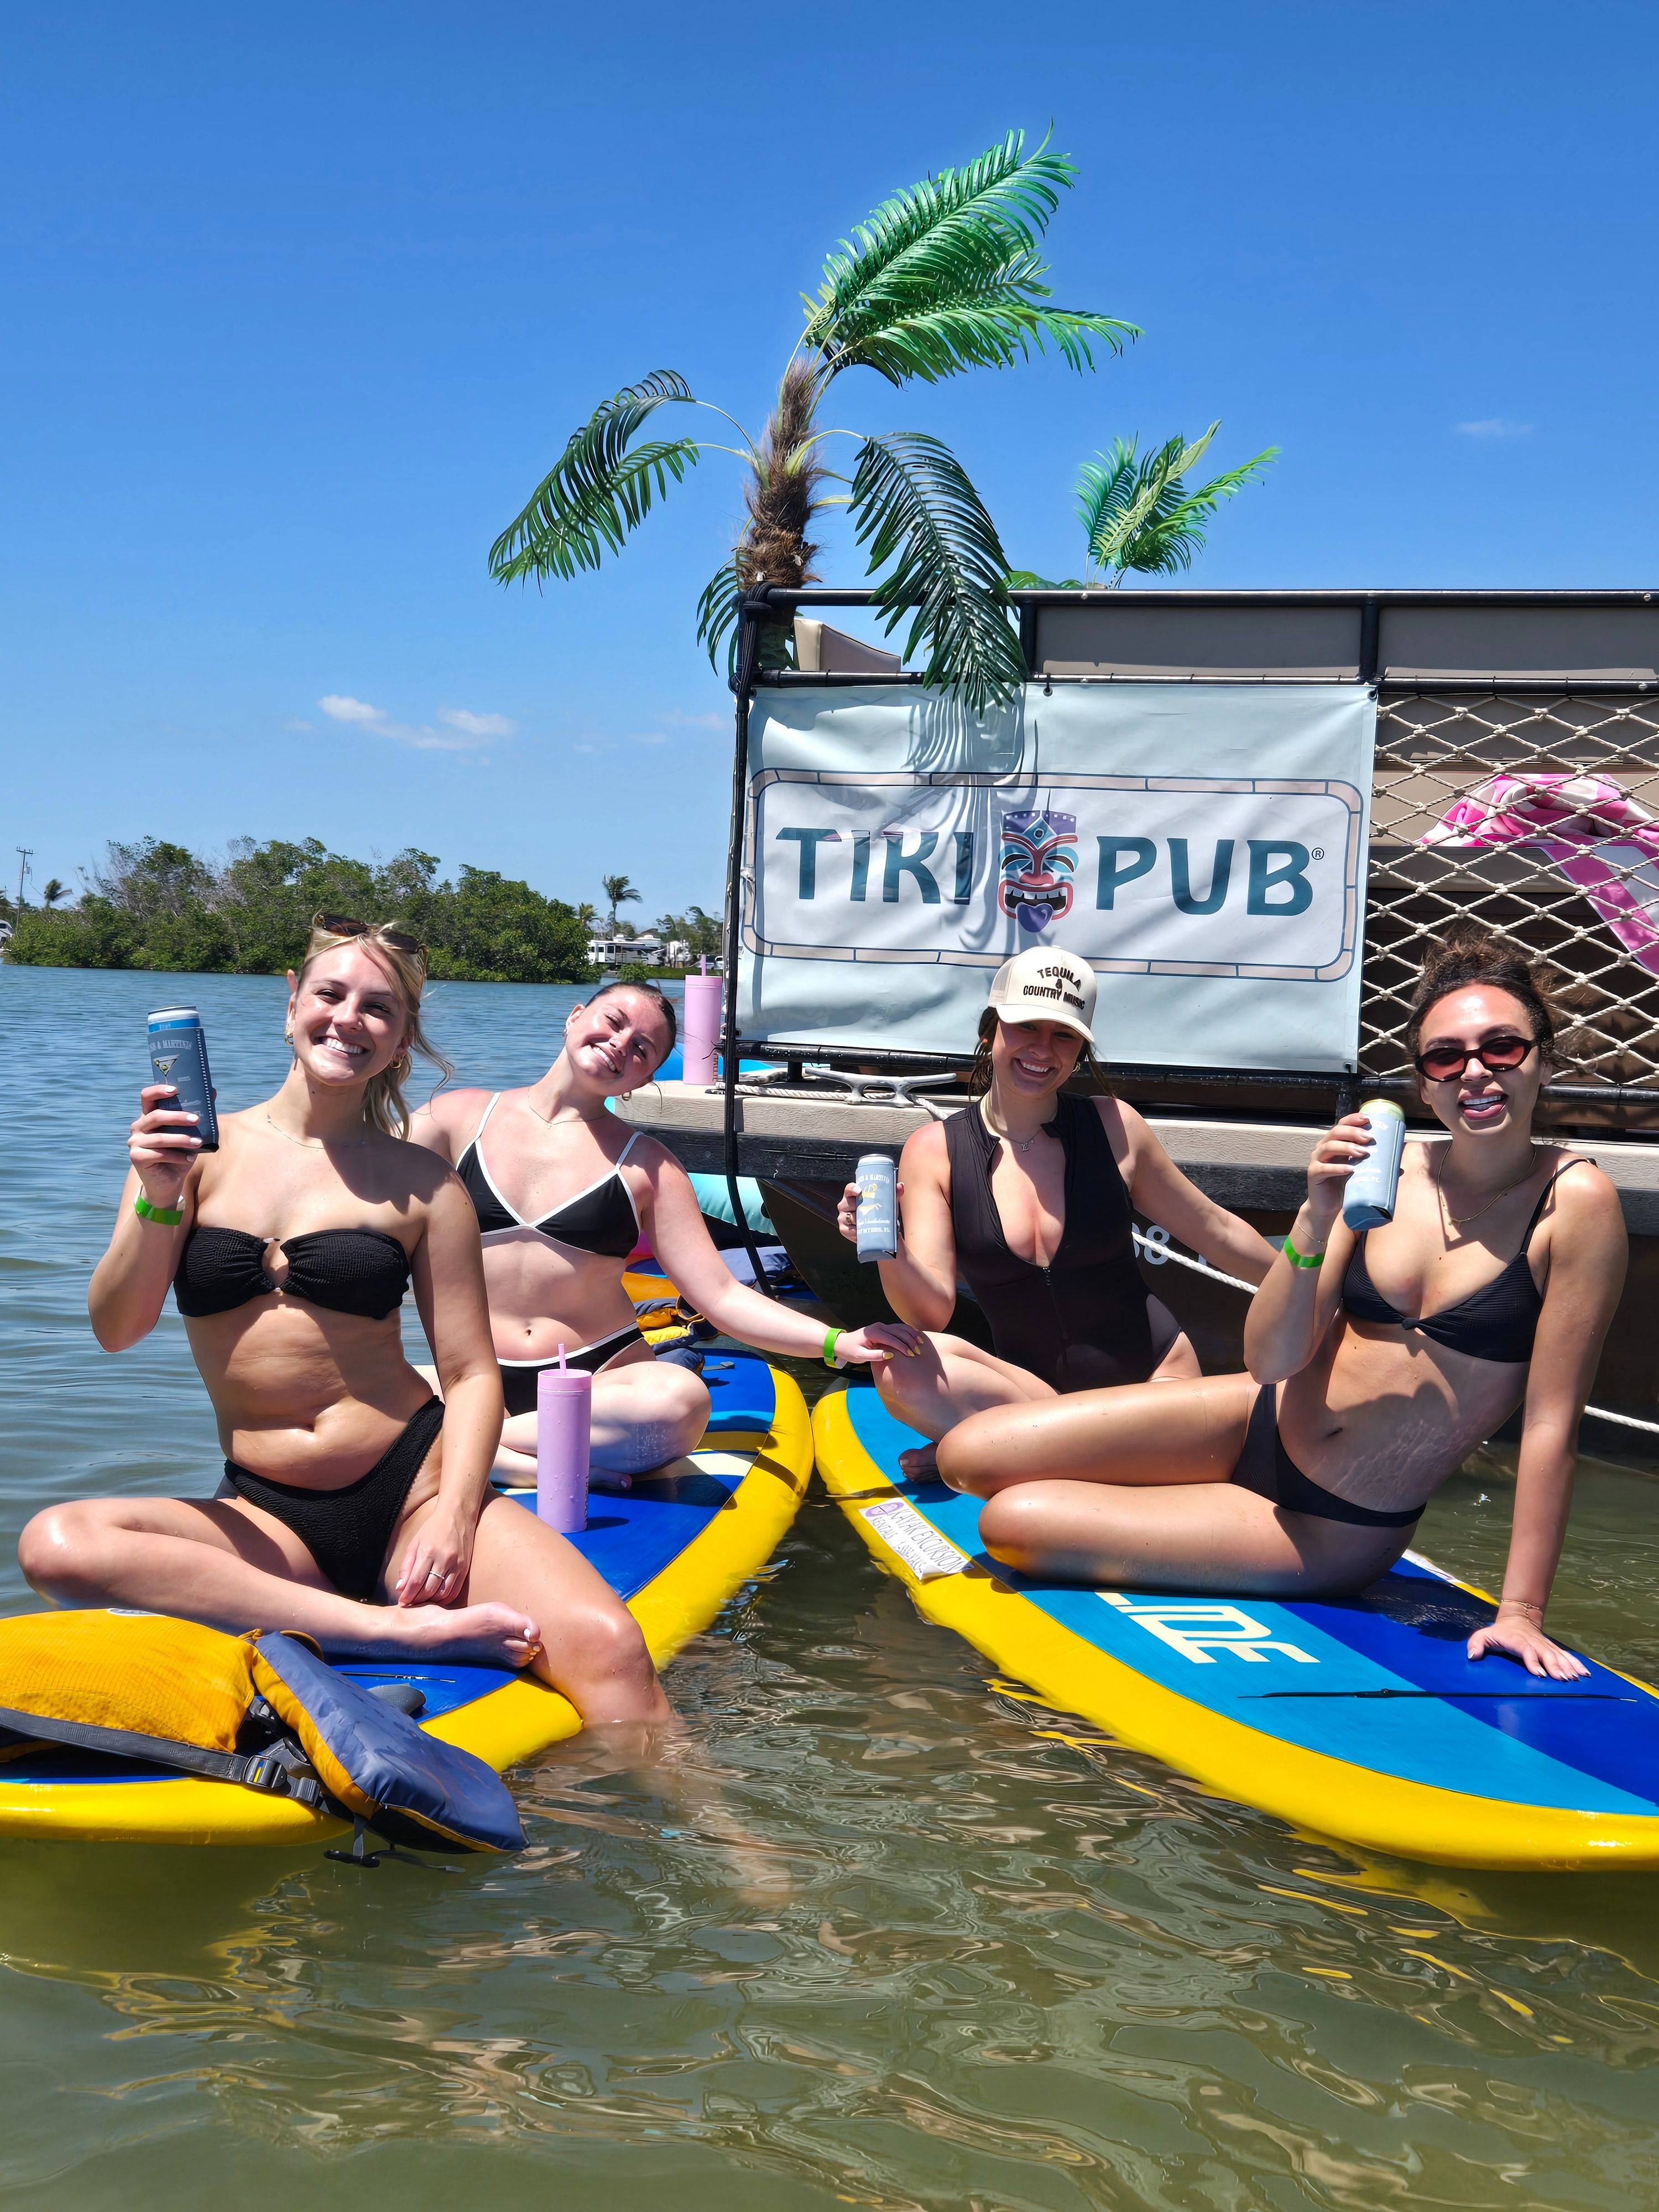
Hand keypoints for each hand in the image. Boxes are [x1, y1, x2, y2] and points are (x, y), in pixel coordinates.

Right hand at [129, 1083, 202, 1209]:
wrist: (169, 1183)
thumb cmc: (179, 1154)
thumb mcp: (189, 1134)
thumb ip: (196, 1114)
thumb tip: (213, 1092)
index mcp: (149, 1117)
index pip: (147, 1097)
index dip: (158, 1090)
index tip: (175, 1089)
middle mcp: (138, 1127)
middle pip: (156, 1116)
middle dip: (178, 1117)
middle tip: (196, 1119)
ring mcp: (135, 1142)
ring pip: (159, 1137)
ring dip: (181, 1139)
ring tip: (199, 1142)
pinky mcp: (137, 1158)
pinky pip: (159, 1154)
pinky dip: (178, 1156)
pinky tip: (191, 1158)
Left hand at [394, 1507, 474, 1607]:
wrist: (458, 1515)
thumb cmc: (433, 1528)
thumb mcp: (414, 1543)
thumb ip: (406, 1566)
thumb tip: (400, 1588)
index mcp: (428, 1551)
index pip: (416, 1581)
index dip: (407, 1595)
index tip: (402, 1602)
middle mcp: (444, 1559)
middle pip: (428, 1590)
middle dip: (417, 1600)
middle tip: (410, 1603)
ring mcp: (457, 1564)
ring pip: (442, 1593)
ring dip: (430, 1601)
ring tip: (422, 1601)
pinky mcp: (465, 1568)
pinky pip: (454, 1591)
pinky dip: (444, 1599)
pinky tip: (436, 1598)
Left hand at [834, 1321, 922, 1365]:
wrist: (842, 1343)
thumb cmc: (850, 1350)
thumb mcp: (860, 1356)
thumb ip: (875, 1355)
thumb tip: (890, 1354)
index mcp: (873, 1333)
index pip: (892, 1339)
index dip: (903, 1346)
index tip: (911, 1354)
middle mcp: (878, 1327)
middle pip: (898, 1332)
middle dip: (910, 1341)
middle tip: (918, 1351)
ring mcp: (881, 1326)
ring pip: (900, 1328)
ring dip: (911, 1335)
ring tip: (920, 1344)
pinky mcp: (883, 1328)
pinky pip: (898, 1328)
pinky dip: (907, 1332)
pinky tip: (915, 1337)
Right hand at [835, 1180, 904, 1248]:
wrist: (880, 1232)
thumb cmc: (881, 1213)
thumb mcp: (888, 1203)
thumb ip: (894, 1194)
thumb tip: (900, 1186)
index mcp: (853, 1195)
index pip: (849, 1189)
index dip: (852, 1188)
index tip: (860, 1191)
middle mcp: (845, 1205)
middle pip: (848, 1203)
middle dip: (859, 1206)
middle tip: (871, 1210)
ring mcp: (843, 1218)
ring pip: (850, 1217)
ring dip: (860, 1219)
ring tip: (870, 1221)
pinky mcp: (844, 1230)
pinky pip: (849, 1230)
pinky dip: (857, 1231)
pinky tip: (863, 1231)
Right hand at [1304, 1113, 1373, 1233]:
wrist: (1327, 1207)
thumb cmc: (1343, 1187)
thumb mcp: (1359, 1173)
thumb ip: (1374, 1167)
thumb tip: (1400, 1168)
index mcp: (1334, 1144)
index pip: (1341, 1125)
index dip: (1352, 1120)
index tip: (1367, 1120)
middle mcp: (1323, 1148)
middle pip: (1335, 1133)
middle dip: (1353, 1133)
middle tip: (1369, 1138)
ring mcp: (1317, 1160)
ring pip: (1329, 1147)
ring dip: (1347, 1148)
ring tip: (1362, 1152)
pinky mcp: (1314, 1174)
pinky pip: (1324, 1168)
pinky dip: (1338, 1167)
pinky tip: (1350, 1169)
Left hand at [1467, 1609, 1587, 1680]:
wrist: (1517, 1618)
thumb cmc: (1498, 1633)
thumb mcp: (1483, 1635)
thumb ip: (1476, 1643)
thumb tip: (1472, 1655)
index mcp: (1516, 1639)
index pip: (1525, 1649)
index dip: (1532, 1660)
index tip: (1540, 1674)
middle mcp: (1533, 1642)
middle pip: (1545, 1653)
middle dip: (1554, 1666)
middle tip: (1563, 1679)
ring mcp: (1544, 1644)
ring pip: (1558, 1654)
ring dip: (1567, 1666)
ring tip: (1575, 1678)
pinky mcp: (1552, 1648)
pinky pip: (1565, 1655)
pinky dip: (1575, 1663)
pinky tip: (1584, 1672)